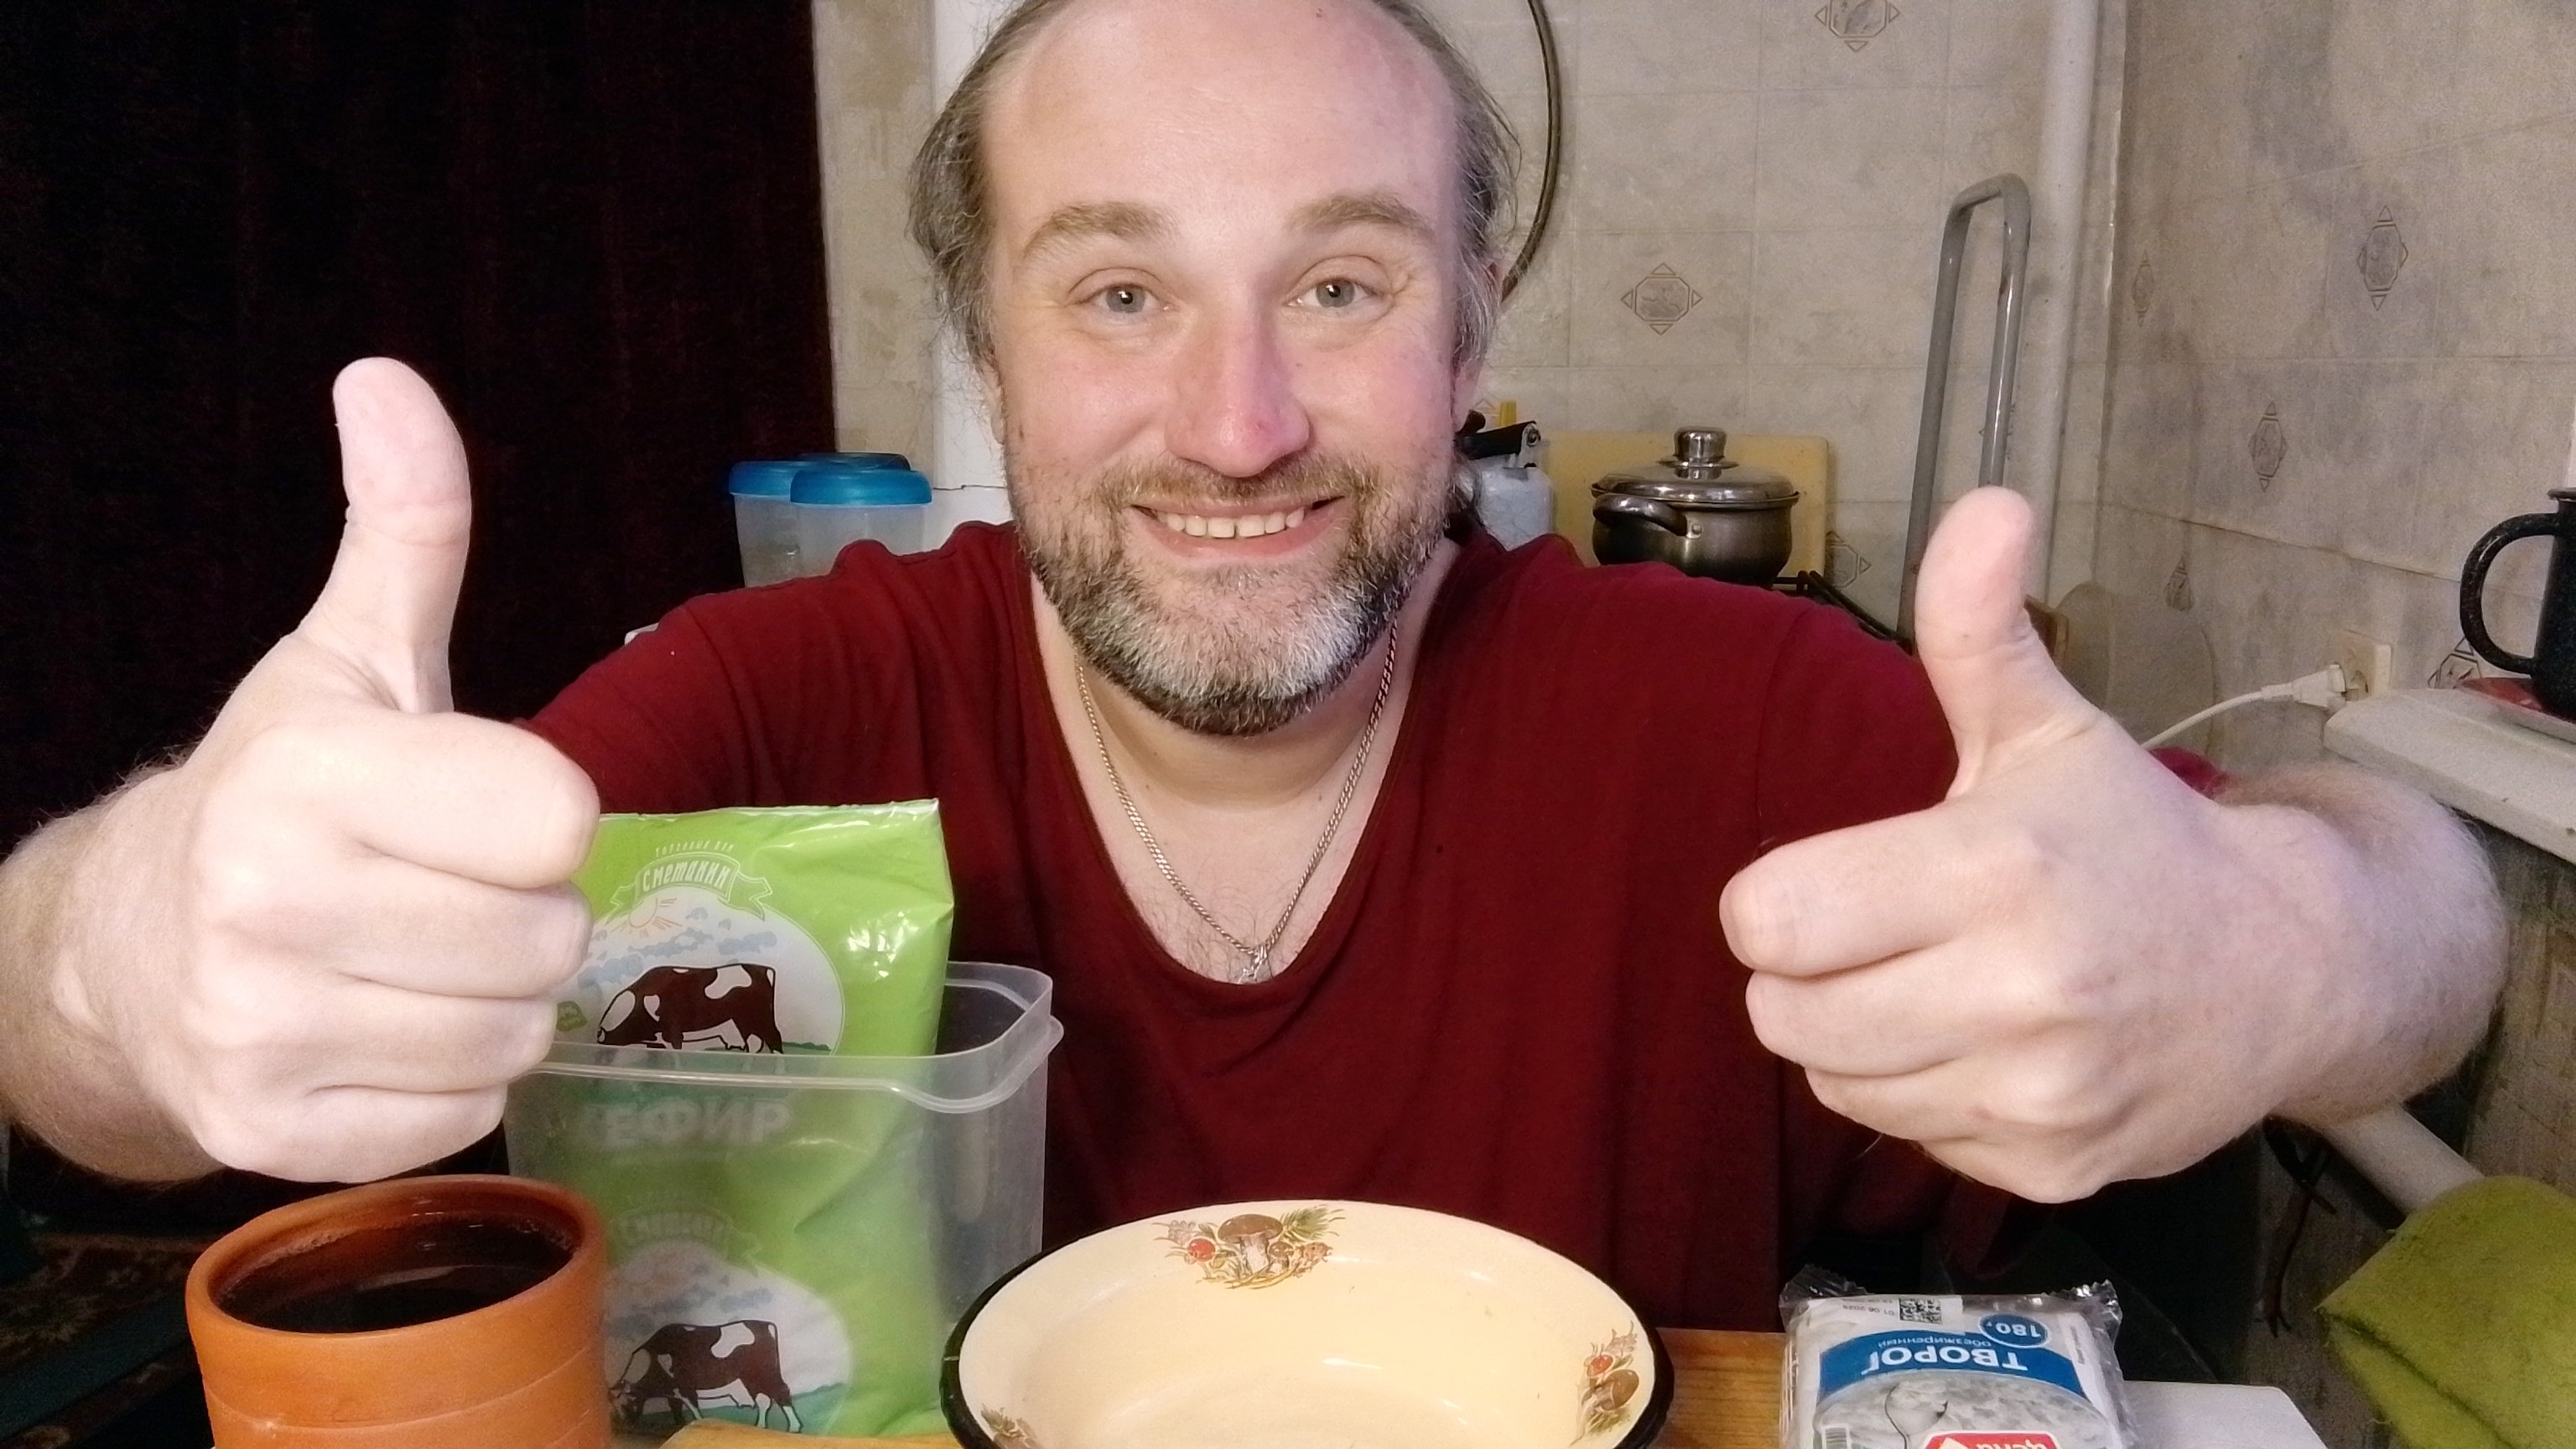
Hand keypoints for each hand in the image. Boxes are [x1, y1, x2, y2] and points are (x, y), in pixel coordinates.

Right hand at [55, 359, 598, 1181]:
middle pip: (550, 936)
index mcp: (304, 777)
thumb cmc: (284, 793)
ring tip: (420, 956)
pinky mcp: (273, 1135)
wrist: (129, 949)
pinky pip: (468, 1112)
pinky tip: (384, 1028)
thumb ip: (404, 530)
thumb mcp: (349, 656)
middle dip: (525, 912)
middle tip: (450, 887)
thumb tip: (387, 380)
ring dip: (497, 998)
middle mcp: (266, 906)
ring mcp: (260, 1032)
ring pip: (518, 1032)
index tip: (478, 806)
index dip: (541, 814)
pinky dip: (451, 1080)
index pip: (556, 820)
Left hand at [1720, 488, 2366, 1200]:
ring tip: (1939, 985)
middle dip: (1807, 973)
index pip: (1771, 920)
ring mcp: (2037, 1092)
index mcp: (1997, 868)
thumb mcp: (2048, 731)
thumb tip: (1984, 506)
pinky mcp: (2050, 1171)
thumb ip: (1981, 631)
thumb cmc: (2133, 842)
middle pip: (1781, 1014)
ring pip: (1834, 1083)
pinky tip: (1990, 1045)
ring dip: (1859, 1037)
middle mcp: (2020, 991)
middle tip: (1880, 936)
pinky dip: (1925, 1096)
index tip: (1833, 882)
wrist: (2290, 973)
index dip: (1776, 901)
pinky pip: (1906, 1138)